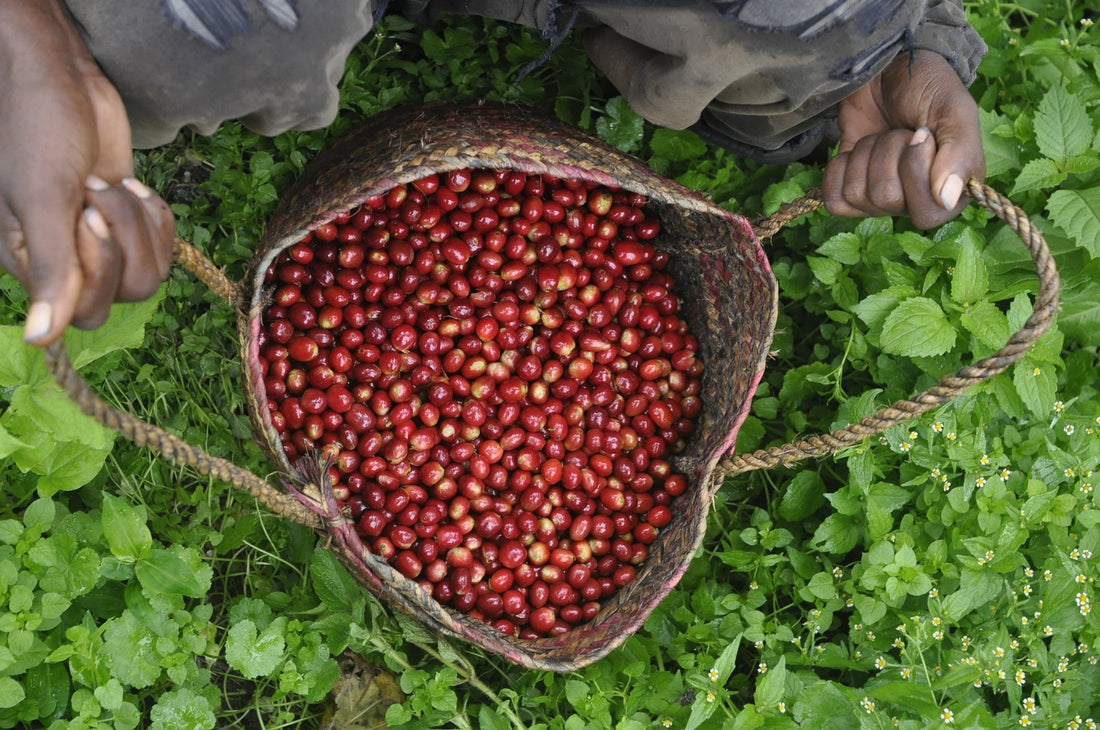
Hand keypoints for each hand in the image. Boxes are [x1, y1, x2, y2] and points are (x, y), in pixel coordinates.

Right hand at [0, 1, 174, 346]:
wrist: (58, 76)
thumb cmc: (37, 127)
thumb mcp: (43, 197)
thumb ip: (50, 270)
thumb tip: (38, 340)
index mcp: (31, 263)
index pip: (86, 311)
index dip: (100, 267)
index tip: (86, 213)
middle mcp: (65, 260)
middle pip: (127, 294)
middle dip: (126, 240)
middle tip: (98, 191)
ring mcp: (99, 240)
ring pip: (150, 273)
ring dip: (141, 225)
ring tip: (113, 184)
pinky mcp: (126, 220)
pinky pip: (163, 246)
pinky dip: (156, 216)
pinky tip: (133, 183)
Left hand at [822, 50, 984, 228]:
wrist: (889, 69)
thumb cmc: (929, 89)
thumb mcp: (955, 112)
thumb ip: (959, 154)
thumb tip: (947, 201)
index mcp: (952, 193)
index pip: (926, 214)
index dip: (916, 172)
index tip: (922, 136)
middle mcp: (915, 202)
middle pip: (885, 198)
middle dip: (888, 153)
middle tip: (901, 131)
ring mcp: (880, 198)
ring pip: (857, 194)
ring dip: (866, 153)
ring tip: (882, 135)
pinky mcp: (850, 188)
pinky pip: (834, 199)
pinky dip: (839, 168)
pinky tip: (855, 150)